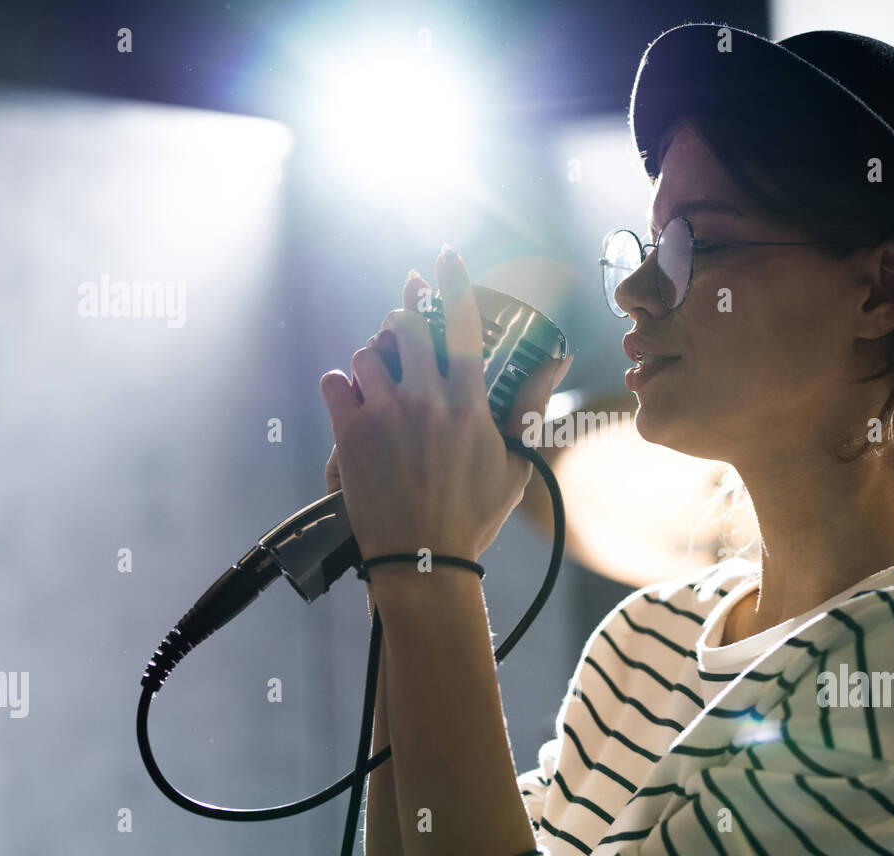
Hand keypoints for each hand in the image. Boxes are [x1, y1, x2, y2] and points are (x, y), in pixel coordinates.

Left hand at [320, 247, 572, 562]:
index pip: (462, 325)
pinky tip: (351, 399)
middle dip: (402, 320)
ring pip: (367, 353)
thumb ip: (531, 405)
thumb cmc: (473, 515)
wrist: (423, 560)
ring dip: (372, 357)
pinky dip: (340, 385)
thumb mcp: (515, 461)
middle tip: (403, 331)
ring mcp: (385, 415)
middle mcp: (426, 400)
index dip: (453, 283)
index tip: (444, 256)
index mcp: (468, 403)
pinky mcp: (351, 435)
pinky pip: (334, 383)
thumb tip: (558, 362)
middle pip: (405, 327)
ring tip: (379, 377)